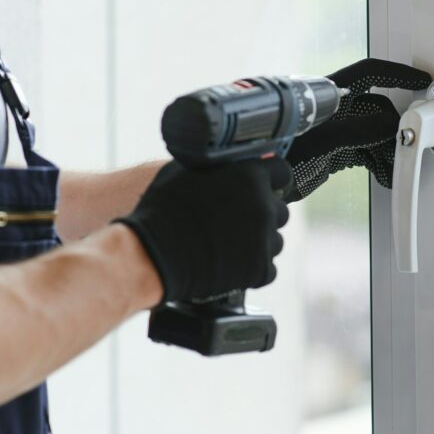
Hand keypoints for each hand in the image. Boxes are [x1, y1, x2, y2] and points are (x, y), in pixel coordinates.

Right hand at [113, 159, 290, 301]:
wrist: (151, 253)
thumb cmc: (163, 208)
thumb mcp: (189, 170)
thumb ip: (221, 165)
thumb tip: (235, 163)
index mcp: (251, 175)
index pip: (282, 172)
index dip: (269, 180)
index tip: (259, 188)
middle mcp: (264, 205)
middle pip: (279, 209)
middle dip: (262, 214)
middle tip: (236, 222)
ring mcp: (264, 239)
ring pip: (275, 240)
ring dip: (258, 242)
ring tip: (229, 245)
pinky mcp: (259, 269)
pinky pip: (267, 268)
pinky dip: (251, 268)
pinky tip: (229, 263)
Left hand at [285, 58, 431, 201]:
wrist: (250, 182)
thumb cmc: (271, 153)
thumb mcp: (315, 141)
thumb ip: (354, 131)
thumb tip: (390, 124)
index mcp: (326, 94)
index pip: (368, 73)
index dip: (396, 74)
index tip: (422, 79)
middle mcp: (332, 109)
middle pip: (377, 108)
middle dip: (397, 127)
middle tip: (412, 144)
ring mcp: (334, 131)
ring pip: (374, 133)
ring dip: (390, 150)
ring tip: (396, 170)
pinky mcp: (333, 153)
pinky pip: (366, 152)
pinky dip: (380, 163)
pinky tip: (387, 176)